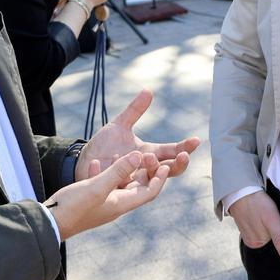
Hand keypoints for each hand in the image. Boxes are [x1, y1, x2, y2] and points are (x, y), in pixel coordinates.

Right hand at [46, 151, 170, 238]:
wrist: (48, 223)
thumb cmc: (73, 208)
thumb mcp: (97, 187)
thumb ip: (118, 171)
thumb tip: (139, 155)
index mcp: (120, 204)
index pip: (149, 192)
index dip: (159, 179)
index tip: (167, 165)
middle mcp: (114, 205)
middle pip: (135, 187)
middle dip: (142, 171)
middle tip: (146, 154)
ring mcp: (101, 204)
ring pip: (117, 184)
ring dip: (121, 169)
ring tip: (119, 154)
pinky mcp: (88, 201)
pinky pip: (100, 185)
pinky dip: (100, 172)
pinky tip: (92, 163)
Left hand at [77, 89, 199, 182]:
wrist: (83, 162)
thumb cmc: (105, 146)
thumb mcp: (119, 125)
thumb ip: (134, 111)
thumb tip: (148, 90)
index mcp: (150, 154)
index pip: (172, 152)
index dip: (185, 147)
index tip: (195, 140)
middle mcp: (144, 170)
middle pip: (169, 171)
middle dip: (177, 164)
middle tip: (181, 156)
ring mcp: (133, 181)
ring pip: (150, 182)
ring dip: (151, 169)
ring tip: (147, 155)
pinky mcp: (117, 188)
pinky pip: (122, 185)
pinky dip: (120, 174)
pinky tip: (117, 162)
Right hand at [229, 191, 279, 261]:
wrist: (241, 189)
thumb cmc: (257, 203)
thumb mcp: (272, 220)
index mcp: (256, 244)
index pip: (276, 247)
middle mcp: (251, 243)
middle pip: (270, 241)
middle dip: (275, 233)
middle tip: (275, 220)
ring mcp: (248, 234)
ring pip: (265, 235)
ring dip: (269, 228)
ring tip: (268, 217)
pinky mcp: (246, 226)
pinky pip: (259, 229)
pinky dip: (263, 224)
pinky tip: (263, 217)